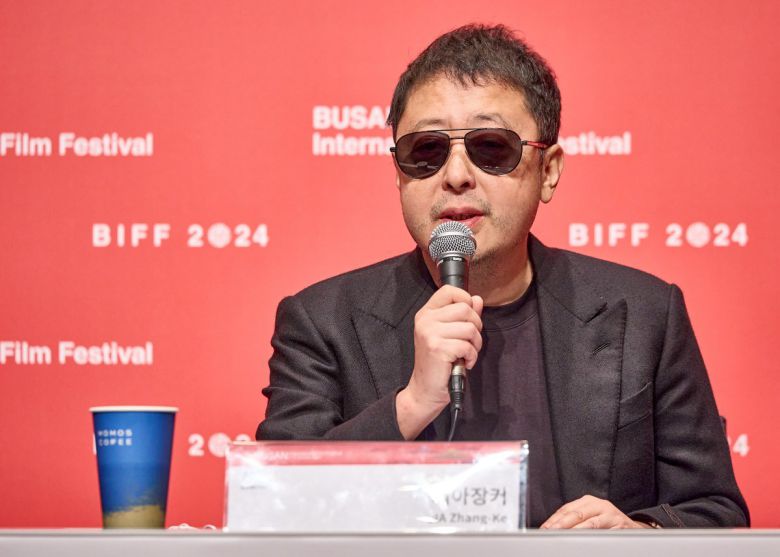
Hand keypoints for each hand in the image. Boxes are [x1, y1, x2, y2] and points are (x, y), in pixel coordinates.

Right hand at [396, 285, 482, 438]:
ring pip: (470, 327)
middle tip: (469, 341)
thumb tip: (477, 299)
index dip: (465, 300)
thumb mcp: (450, 335)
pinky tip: (464, 362)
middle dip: (476, 326)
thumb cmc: (438, 364)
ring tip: (466, 353)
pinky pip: (467, 345)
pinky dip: (472, 356)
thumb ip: (463, 316)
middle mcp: (425, 320)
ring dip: (475, 343)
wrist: (425, 390)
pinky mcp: (437, 347)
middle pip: (465, 308)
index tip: (469, 317)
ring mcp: (429, 333)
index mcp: (426, 313)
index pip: (449, 290)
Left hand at [540, 495, 653, 528]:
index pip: (566, 509)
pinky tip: (582, 538)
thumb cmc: (608, 524)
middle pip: (575, 513)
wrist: (635, 529)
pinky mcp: (619, 524)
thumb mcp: (591, 517)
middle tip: (549, 531)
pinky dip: (591, 534)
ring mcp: (609, 513)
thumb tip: (554, 529)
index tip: (544, 528)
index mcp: (588, 501)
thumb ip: (575, 521)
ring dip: (573, 530)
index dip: (554, 519)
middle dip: (560, 524)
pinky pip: (602, 529)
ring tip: (562, 536)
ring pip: (587, 522)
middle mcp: (598, 504)